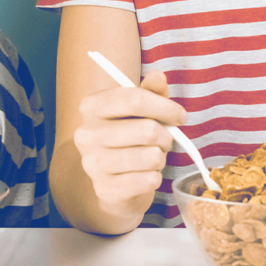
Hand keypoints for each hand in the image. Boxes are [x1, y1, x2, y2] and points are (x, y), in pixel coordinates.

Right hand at [73, 71, 186, 217]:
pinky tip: (143, 175)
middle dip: (166, 136)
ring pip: (152, 156)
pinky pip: (149, 179)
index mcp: (91, 106)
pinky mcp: (106, 189)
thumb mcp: (139, 112)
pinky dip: (155, 177)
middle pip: (147, 129)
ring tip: (151, 158)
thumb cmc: (129, 139)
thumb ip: (150, 93)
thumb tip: (159, 76)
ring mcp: (92, 164)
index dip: (165, 106)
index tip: (180, 115)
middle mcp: (86, 134)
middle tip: (164, 141)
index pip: (134, 98)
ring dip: (160, 158)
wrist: (112, 183)